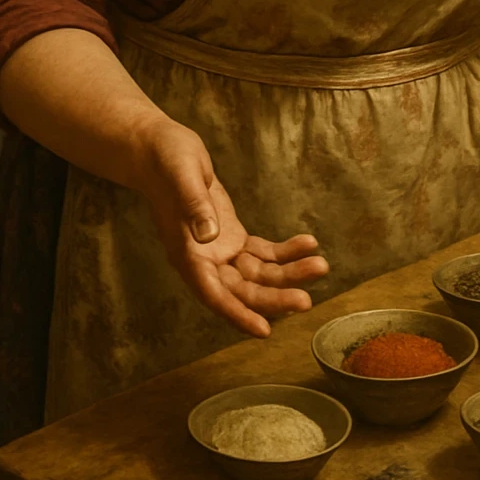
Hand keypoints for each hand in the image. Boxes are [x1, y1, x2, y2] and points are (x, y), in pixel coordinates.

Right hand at [132, 117, 328, 336]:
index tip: (264, 330)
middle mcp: (204, 260)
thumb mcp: (182, 176)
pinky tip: (308, 244)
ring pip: (258, 273)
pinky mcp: (231, 235)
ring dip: (288, 273)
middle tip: (306, 299)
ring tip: (320, 265)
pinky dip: (285, 251)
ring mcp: (219, 249)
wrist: (159, 149)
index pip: (213, 294)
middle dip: (275, 295)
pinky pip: (262, 252)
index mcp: (186, 254)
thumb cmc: (165, 161)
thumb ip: (194, 206)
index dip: (238, 314)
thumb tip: (210, 237)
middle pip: (243, 289)